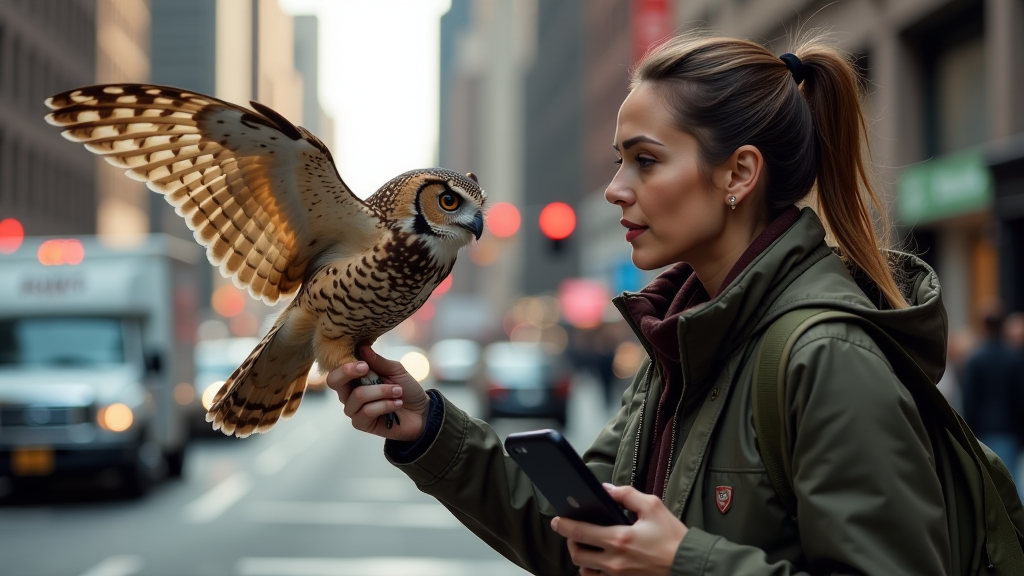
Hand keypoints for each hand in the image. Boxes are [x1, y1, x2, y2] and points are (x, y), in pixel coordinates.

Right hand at [326, 345, 429, 441]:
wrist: (420, 411)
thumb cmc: (406, 388)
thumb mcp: (395, 370)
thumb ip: (379, 361)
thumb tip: (363, 347)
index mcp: (354, 377)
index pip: (337, 368)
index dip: (346, 364)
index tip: (364, 363)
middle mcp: (349, 392)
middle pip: (334, 382)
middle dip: (349, 372)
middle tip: (367, 369)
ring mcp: (353, 409)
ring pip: (358, 395)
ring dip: (381, 391)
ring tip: (398, 391)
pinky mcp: (360, 423)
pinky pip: (367, 411)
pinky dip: (385, 405)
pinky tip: (397, 403)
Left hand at [550, 484, 687, 575]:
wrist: (689, 564)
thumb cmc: (673, 537)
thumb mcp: (653, 507)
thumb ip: (626, 495)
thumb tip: (606, 490)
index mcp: (619, 539)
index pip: (580, 532)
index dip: (563, 525)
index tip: (557, 520)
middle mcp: (615, 561)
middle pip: (577, 554)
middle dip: (570, 542)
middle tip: (572, 532)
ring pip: (585, 570)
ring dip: (582, 558)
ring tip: (587, 547)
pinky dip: (593, 572)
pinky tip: (598, 562)